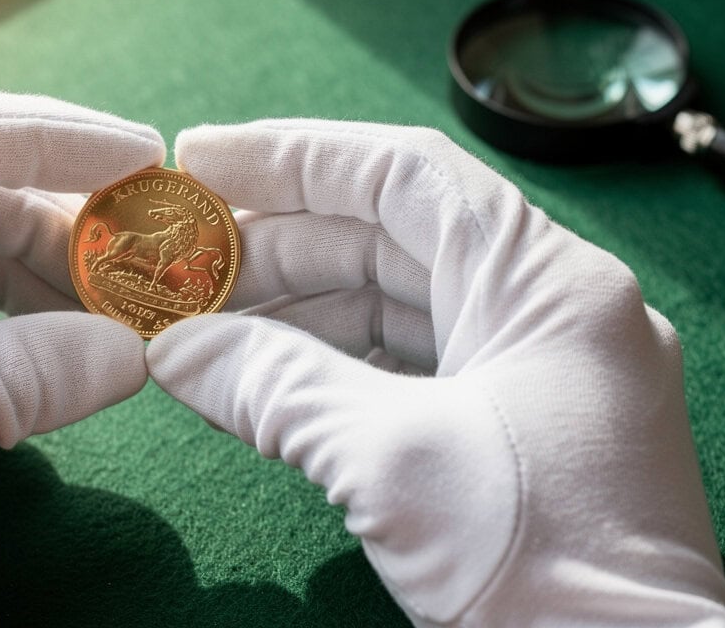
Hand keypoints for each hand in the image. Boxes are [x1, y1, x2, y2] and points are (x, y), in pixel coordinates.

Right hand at [148, 120, 724, 626]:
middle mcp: (550, 311)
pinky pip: (411, 367)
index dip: (297, 157)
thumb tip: (174, 350)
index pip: (410, 176)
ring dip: (300, 307)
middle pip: (396, 240)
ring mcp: (535, 373)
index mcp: (549, 285)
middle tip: (184, 261)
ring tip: (205, 319)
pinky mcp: (514, 430)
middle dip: (282, 245)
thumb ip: (275, 386)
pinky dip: (334, 365)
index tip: (205, 161)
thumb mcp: (391, 462)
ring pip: (398, 306)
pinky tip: (263, 372)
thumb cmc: (540, 567)